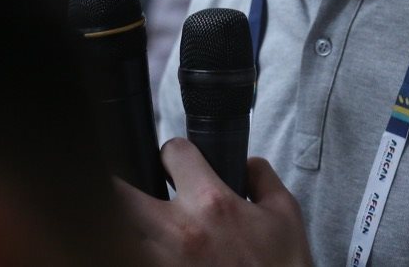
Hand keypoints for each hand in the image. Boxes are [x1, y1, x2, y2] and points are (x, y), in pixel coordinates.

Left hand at [118, 138, 313, 266]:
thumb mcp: (285, 215)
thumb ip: (263, 179)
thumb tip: (248, 164)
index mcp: (212, 204)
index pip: (173, 153)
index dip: (175, 151)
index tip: (177, 161)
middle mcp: (180, 231)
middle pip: (122, 193)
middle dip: (126, 184)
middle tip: (137, 187)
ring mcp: (163, 261)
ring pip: (122, 232)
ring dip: (129, 223)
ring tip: (143, 223)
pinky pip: (134, 259)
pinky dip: (139, 252)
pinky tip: (152, 250)